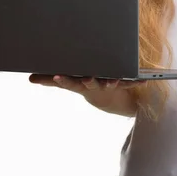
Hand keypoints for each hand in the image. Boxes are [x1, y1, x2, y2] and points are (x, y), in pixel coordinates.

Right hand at [29, 73, 143, 108]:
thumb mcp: (69, 82)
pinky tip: (146, 80)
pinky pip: (131, 82)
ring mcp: (108, 85)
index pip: (69, 82)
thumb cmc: (86, 84)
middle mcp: (94, 84)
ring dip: (112, 81)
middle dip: (89, 81)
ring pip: (109, 83)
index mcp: (80, 83)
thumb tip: (30, 78)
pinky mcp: (122, 84)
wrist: (109, 99)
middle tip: (88, 79)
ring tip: (115, 79)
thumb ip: (50, 80)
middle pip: (90, 83)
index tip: (57, 76)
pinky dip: (138, 81)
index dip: (63, 80)